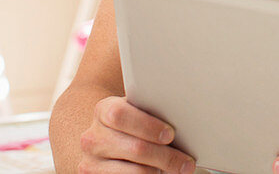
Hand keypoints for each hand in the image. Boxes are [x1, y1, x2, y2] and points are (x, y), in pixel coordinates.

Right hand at [78, 96, 194, 173]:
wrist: (105, 141)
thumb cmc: (129, 125)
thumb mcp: (135, 112)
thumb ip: (150, 112)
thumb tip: (183, 120)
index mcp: (103, 111)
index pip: (120, 115)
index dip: (148, 126)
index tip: (170, 134)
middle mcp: (93, 138)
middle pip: (135, 148)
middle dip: (166, 156)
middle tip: (186, 162)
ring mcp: (92, 163)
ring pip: (137, 172)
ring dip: (160, 171)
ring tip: (176, 169)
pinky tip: (159, 173)